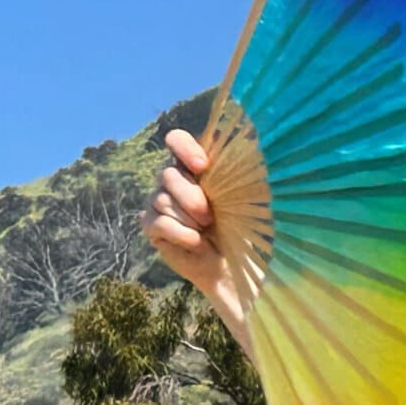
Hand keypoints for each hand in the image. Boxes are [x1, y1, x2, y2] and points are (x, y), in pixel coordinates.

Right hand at [142, 128, 249, 345]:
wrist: (235, 264)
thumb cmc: (242, 227)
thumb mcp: (246, 197)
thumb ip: (242, 172)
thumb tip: (253, 148)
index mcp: (194, 165)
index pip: (176, 140)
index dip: (184, 148)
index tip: (203, 166)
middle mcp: (173, 180)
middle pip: (168, 174)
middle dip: (192, 197)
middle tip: (210, 217)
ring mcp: (159, 202)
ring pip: (162, 200)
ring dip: (190, 219)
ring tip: (208, 231)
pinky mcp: (152, 227)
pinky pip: (158, 223)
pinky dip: (181, 234)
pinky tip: (197, 243)